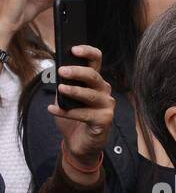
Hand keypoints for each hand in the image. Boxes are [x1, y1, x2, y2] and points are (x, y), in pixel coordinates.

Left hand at [50, 45, 114, 165]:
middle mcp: (104, 92)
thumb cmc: (73, 117)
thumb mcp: (65, 97)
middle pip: (94, 76)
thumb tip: (59, 75)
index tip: (73, 49)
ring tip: (60, 89)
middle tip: (61, 71)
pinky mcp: (104, 121)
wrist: (79, 142)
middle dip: (77, 72)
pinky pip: (85, 114)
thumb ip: (65, 85)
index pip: (96, 61)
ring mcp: (106, 106)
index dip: (88, 52)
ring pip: (91, 95)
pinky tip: (53, 110)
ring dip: (74, 91)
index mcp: (94, 82)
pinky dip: (67, 113)